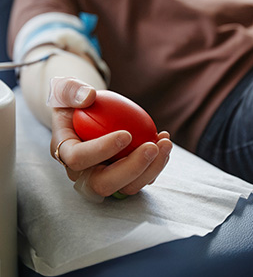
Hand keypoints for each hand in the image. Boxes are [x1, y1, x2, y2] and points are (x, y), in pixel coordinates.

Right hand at [48, 77, 171, 200]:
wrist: (85, 113)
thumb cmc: (74, 101)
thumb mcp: (66, 89)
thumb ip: (72, 90)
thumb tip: (89, 97)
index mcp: (64, 152)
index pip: (79, 158)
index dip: (102, 150)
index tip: (126, 134)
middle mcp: (81, 173)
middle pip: (103, 184)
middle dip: (132, 168)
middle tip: (152, 147)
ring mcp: (103, 178)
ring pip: (126, 187)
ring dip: (151, 169)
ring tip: (165, 143)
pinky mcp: (122, 178)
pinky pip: (140, 179)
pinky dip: (157, 164)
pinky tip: (164, 141)